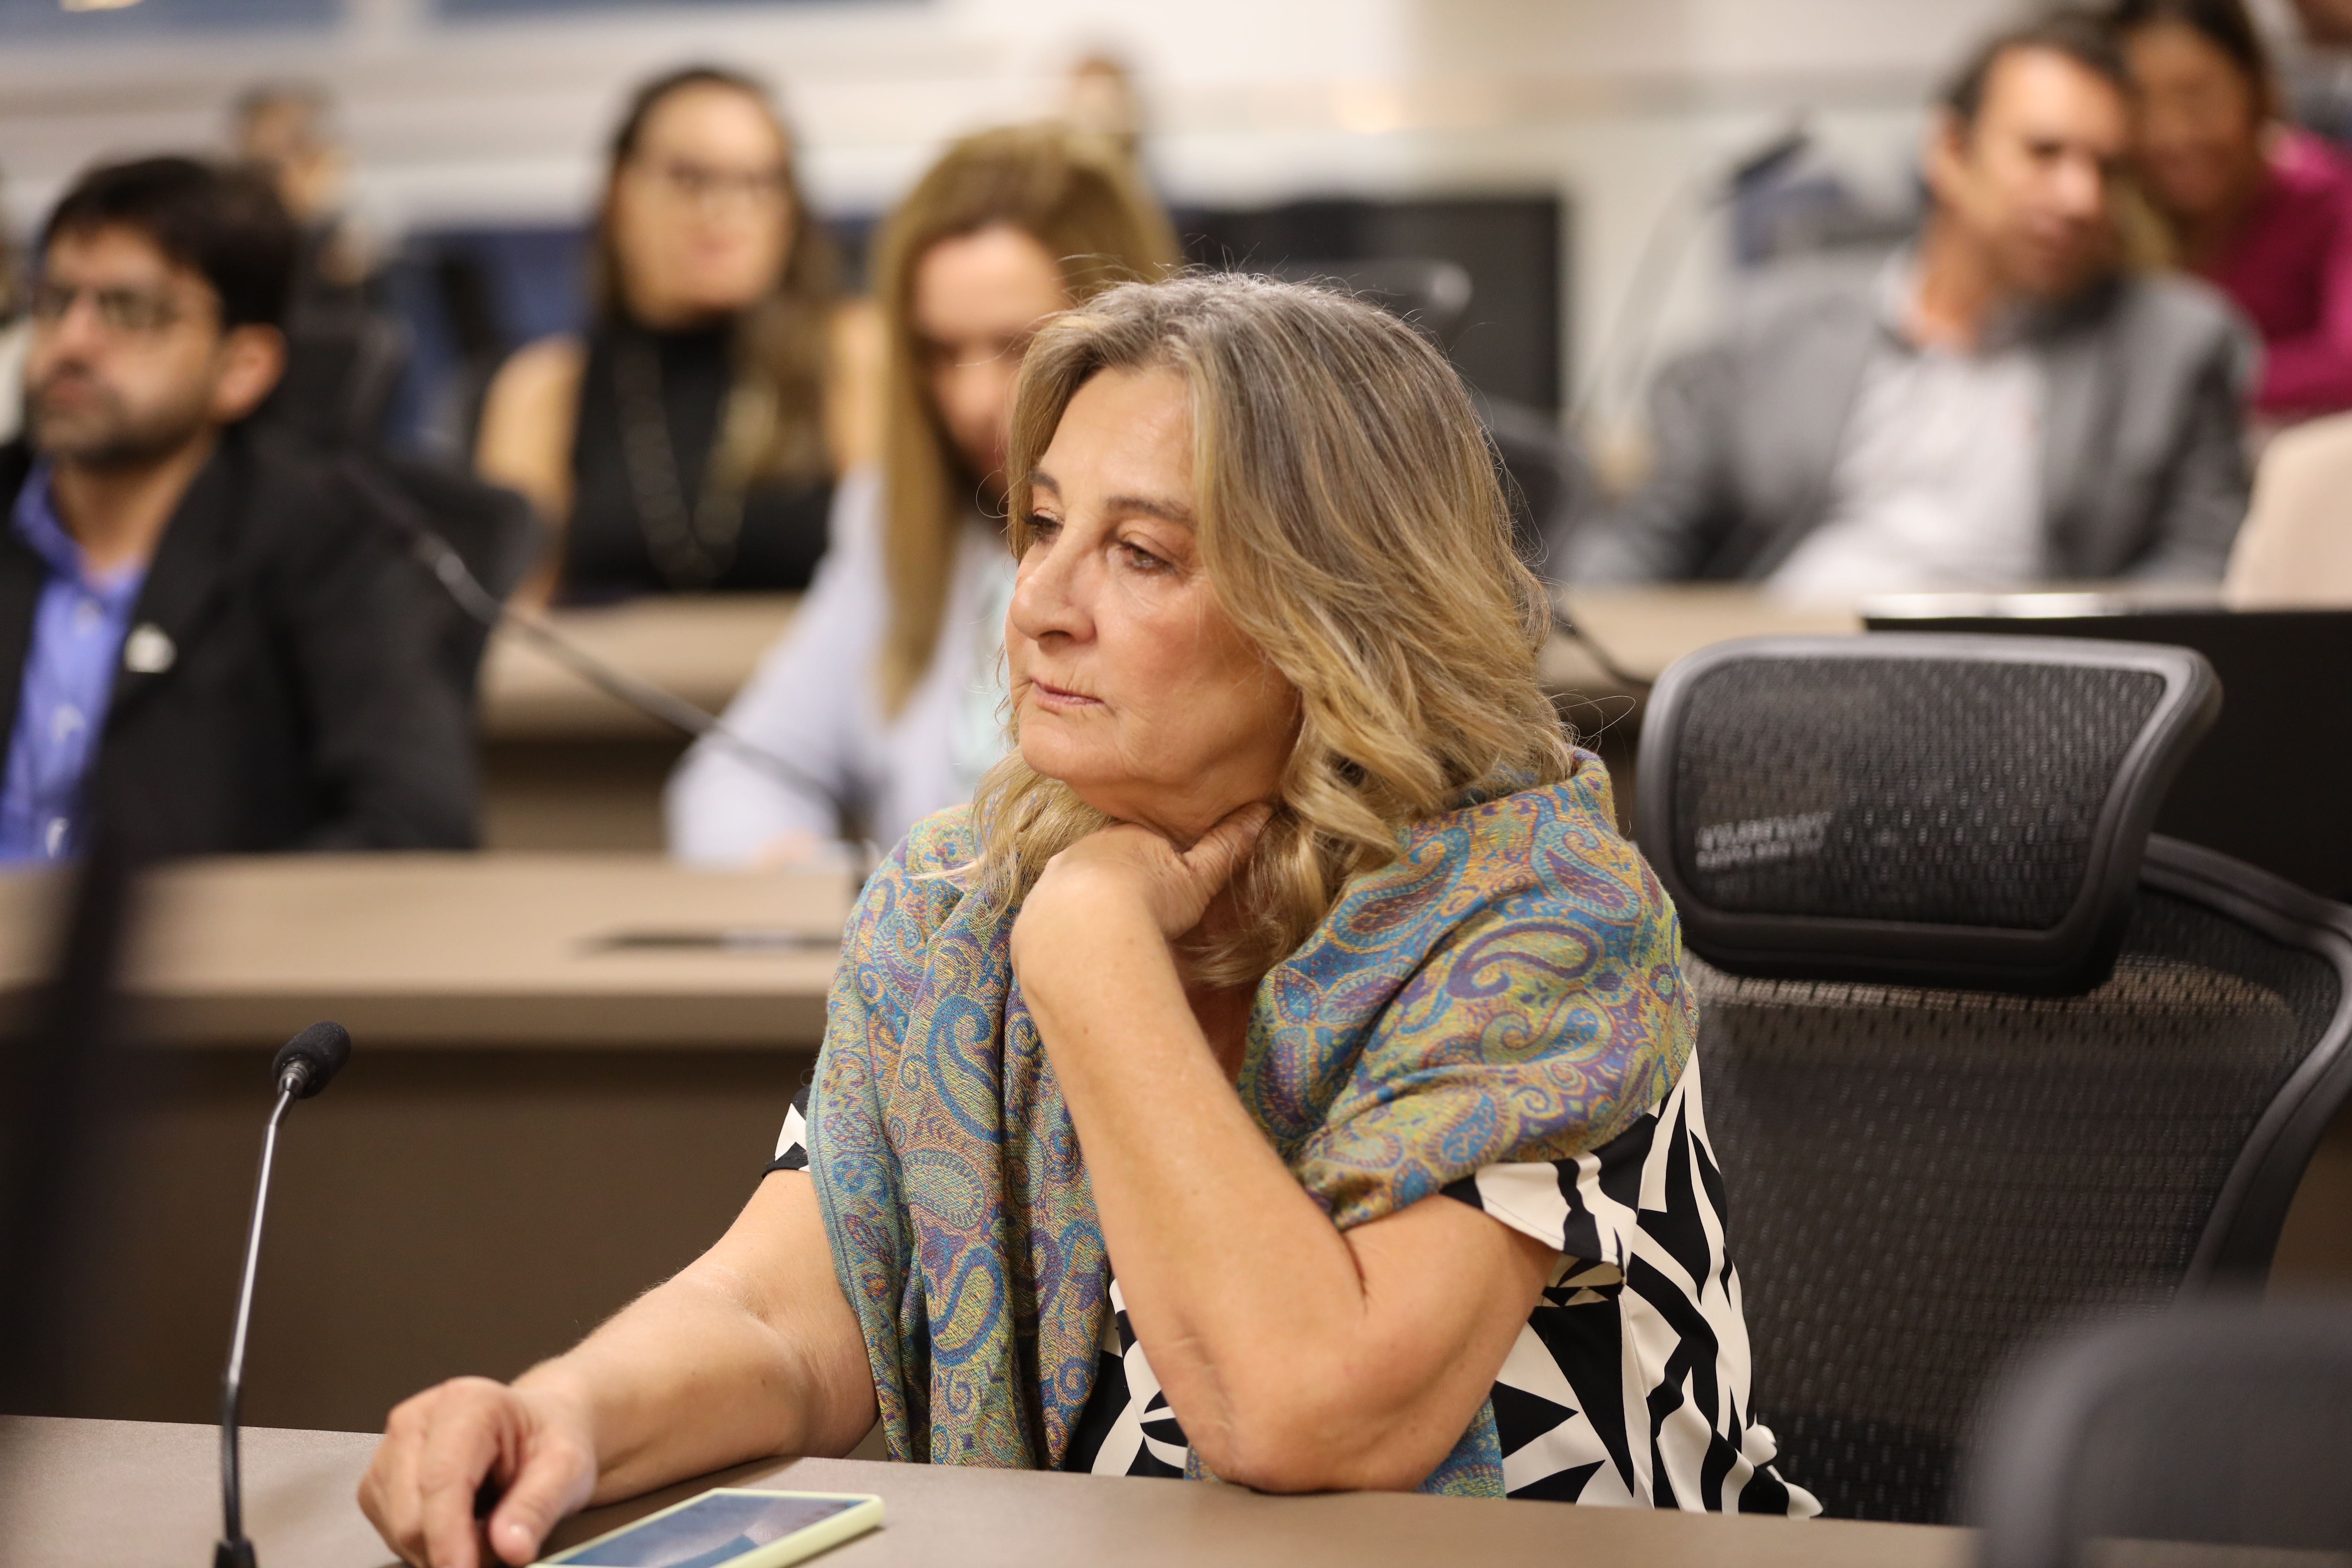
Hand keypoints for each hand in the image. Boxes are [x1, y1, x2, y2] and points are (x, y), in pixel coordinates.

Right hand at [359, 1375, 597, 1567]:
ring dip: (443, 1549)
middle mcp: (415, 1420)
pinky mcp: (379, 1483)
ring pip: (398, 1531)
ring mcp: (389, 1452)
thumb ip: (539, 1506)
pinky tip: (462, 1525)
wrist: (534, 1429)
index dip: (450, 1538)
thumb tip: (511, 1549)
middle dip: (456, 1548)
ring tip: (487, 1527)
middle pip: (412, 1515)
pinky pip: (391, 1536)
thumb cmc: (549, 1442)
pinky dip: (428, 1546)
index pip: (441, 1480)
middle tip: (503, 1543)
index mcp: (465, 1403)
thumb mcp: (567, 1468)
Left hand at [1014, 801, 1272, 960]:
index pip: (1136, 845)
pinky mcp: (1030, 923)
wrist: (1089, 931)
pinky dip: (1062, 944)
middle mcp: (1078, 855)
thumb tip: (1262, 812)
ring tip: (1107, 945)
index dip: (1151, 868)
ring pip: (1069, 899)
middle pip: (1099, 868)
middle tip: (1135, 920)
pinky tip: (1081, 962)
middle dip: (1114, 889)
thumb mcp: (1199, 877)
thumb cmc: (1151, 900)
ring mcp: (1049, 888)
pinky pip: (1047, 931)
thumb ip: (1227, 847)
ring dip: (1084, 917)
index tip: (1162, 892)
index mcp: (1119, 839)